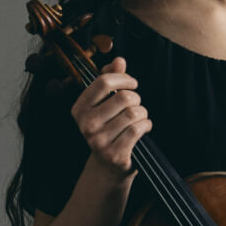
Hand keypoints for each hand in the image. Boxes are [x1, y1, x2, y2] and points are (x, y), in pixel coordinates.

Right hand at [71, 56, 150, 176]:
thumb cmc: (110, 128)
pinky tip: (143, 129)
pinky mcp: (114, 153)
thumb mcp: (106, 104)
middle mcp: (85, 123)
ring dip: (143, 114)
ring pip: (134, 113)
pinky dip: (146, 125)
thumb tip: (118, 60)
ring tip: (138, 119)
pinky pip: (138, 128)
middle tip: (135, 107)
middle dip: (137, 99)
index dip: (124, 79)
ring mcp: (98, 140)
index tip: (132, 84)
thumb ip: (111, 80)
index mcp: (79, 108)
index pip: (104, 81)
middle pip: (124, 97)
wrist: (108, 165)